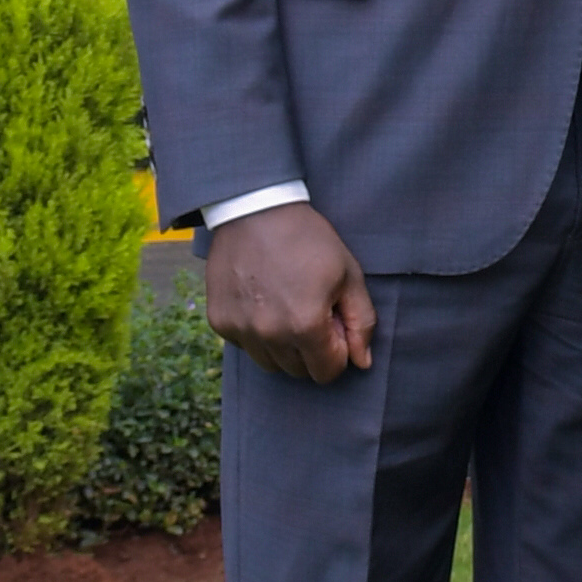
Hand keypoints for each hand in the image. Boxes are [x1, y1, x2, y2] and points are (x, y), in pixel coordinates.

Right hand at [205, 201, 375, 387]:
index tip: (333, 321)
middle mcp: (269, 334)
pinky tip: (263, 300)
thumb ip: (361, 322)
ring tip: (287, 305)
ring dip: (284, 345)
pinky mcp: (219, 322)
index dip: (337, 349)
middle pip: (299, 371)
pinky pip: (246, 346)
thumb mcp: (348, 275)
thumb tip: (362, 362)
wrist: (255, 209)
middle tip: (311, 309)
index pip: (327, 372)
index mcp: (305, 325)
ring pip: (271, 363)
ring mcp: (240, 330)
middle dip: (312, 349)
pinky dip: (257, 333)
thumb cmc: (308, 239)